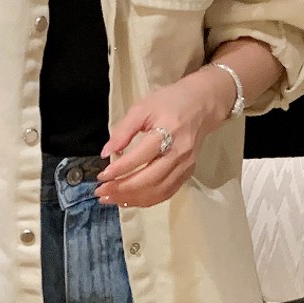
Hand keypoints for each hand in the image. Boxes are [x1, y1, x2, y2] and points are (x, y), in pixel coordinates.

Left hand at [93, 65, 233, 207]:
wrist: (202, 105)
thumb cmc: (170, 102)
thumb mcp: (143, 108)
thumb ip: (123, 130)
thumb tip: (106, 153)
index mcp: (168, 132)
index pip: (140, 157)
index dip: (119, 169)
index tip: (101, 176)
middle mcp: (179, 153)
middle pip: (149, 179)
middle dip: (122, 189)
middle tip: (101, 192)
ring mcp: (185, 166)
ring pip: (158, 191)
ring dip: (132, 198)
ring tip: (111, 198)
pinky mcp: (188, 173)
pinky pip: (166, 193)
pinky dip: (146, 200)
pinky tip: (129, 199)